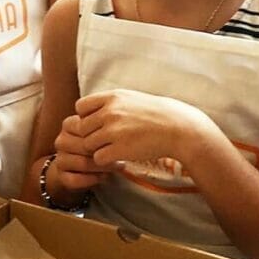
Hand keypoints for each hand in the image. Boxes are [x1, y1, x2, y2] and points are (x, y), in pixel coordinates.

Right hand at [49, 113, 120, 194]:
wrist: (86, 164)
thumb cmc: (98, 144)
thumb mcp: (101, 130)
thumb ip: (105, 127)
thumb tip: (120, 129)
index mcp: (69, 124)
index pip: (85, 129)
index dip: (104, 137)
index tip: (120, 141)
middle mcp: (62, 140)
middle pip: (85, 147)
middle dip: (105, 154)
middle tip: (122, 157)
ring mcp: (59, 158)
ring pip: (81, 163)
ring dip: (101, 167)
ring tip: (115, 167)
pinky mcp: (60, 175)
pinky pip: (74, 179)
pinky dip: (91, 180)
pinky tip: (103, 177)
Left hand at [74, 89, 212, 166]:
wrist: (178, 128)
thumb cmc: (155, 114)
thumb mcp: (131, 98)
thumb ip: (110, 102)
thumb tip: (88, 110)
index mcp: (112, 97)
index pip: (80, 107)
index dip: (85, 117)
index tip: (98, 124)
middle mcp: (110, 112)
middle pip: (81, 128)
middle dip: (90, 135)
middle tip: (104, 141)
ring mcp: (114, 131)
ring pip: (87, 144)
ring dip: (97, 149)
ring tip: (112, 149)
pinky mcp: (120, 149)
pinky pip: (98, 158)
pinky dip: (106, 160)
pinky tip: (118, 157)